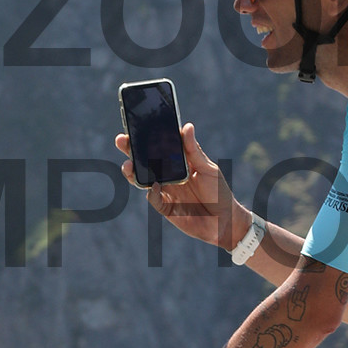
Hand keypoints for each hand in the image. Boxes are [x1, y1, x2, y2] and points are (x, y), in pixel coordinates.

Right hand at [117, 121, 240, 249]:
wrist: (225, 220)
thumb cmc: (218, 192)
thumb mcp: (208, 168)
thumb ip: (194, 150)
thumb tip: (187, 126)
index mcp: (177, 162)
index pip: (158, 147)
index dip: (146, 138)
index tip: (136, 126)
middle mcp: (168, 175)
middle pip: (144, 161)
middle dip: (131, 150)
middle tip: (121, 140)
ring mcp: (165, 191)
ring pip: (143, 179)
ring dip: (133, 172)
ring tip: (128, 165)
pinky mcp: (165, 207)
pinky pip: (153, 198)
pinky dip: (152, 192)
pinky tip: (153, 185)